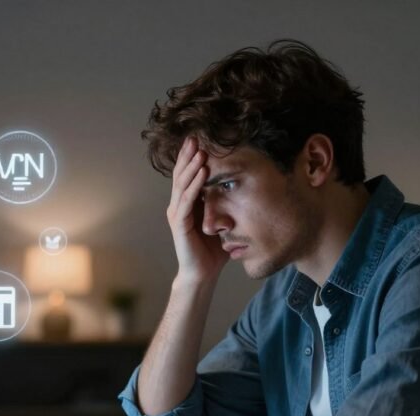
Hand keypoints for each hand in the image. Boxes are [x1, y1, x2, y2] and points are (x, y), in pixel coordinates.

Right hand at [167, 137, 229, 283]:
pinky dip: (194, 185)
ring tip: (201, 150)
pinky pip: (186, 201)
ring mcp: (177, 214)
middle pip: (181, 175)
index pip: (187, 175)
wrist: (202, 274)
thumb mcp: (221, 220)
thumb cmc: (213, 249)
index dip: (190, 157)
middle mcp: (178, 206)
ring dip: (191, 166)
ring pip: (182, 184)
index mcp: (186, 203)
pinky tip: (203, 172)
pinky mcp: (179, 225)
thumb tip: (242, 185)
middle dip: (188, 155)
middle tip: (195, 136)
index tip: (199, 138)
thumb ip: (225, 204)